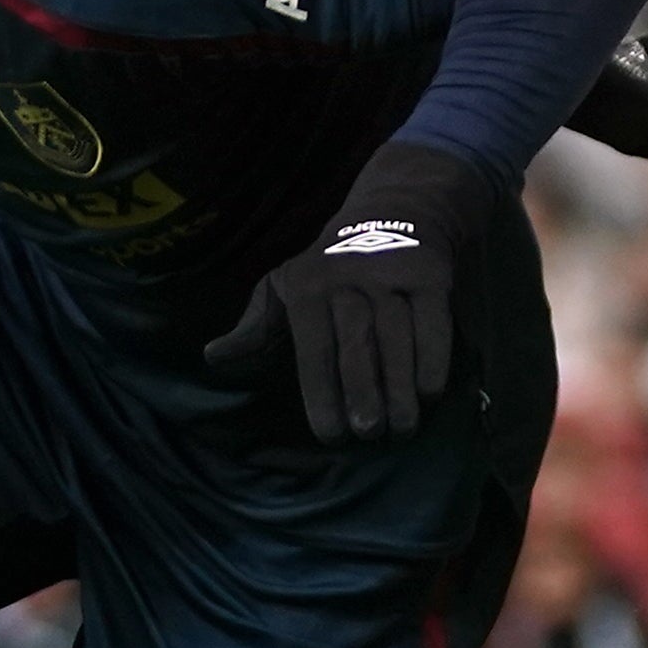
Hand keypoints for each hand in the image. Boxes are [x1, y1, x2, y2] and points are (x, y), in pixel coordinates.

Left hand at [205, 141, 488, 441]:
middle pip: (357, 341)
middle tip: (367, 433)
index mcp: (308, 284)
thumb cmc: (330, 268)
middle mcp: (349, 277)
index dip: (321, 394)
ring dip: (401, 387)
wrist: (395, 211)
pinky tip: (429, 394)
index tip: (331, 436)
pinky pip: (435, 323)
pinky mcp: (432, 275)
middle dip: (362, 391)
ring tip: (401, 428)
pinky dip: (434, 360)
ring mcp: (393, 274)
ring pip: (399, 336)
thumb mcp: (285, 285)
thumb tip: (212, 357)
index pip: (313, 347)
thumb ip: (254, 326)